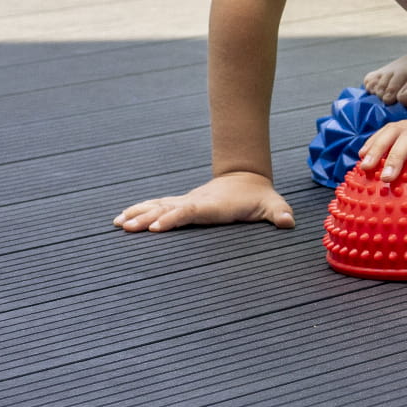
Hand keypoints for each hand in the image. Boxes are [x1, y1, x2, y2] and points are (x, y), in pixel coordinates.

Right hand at [113, 171, 293, 231]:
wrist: (245, 179)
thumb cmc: (258, 197)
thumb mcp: (272, 204)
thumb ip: (279, 213)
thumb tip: (289, 221)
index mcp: (212, 205)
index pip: (190, 211)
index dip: (174, 217)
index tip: (157, 227)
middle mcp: (195, 202)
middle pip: (167, 209)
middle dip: (147, 218)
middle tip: (127, 227)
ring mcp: (185, 202)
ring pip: (158, 206)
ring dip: (138, 214)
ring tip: (117, 223)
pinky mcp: (180, 204)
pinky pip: (155, 206)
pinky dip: (138, 211)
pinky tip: (121, 220)